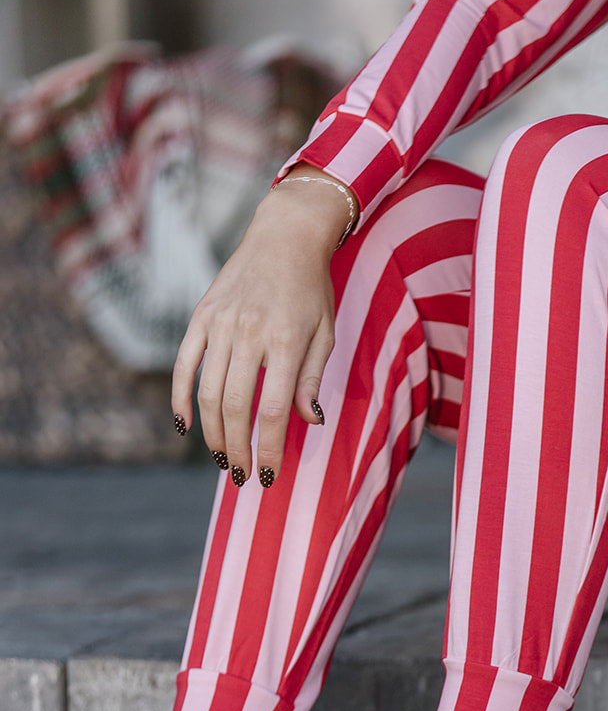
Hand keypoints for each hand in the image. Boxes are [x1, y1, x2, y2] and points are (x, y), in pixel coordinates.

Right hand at [171, 169, 355, 485]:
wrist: (284, 235)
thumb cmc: (310, 289)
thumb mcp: (324, 333)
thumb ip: (310, 379)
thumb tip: (309, 422)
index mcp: (285, 341)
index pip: (273, 410)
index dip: (269, 448)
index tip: (268, 475)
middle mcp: (249, 333)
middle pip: (236, 408)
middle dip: (237, 449)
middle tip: (241, 475)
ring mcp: (221, 324)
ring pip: (209, 392)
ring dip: (212, 432)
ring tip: (220, 457)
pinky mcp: (201, 316)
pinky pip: (184, 364)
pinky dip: (181, 397)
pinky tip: (185, 425)